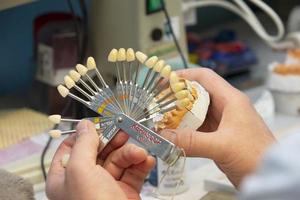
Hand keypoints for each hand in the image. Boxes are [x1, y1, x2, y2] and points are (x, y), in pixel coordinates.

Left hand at [46, 120, 154, 199]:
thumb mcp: (80, 171)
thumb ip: (83, 144)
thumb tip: (85, 124)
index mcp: (65, 177)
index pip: (71, 148)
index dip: (86, 134)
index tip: (100, 124)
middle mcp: (85, 181)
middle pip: (99, 151)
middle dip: (114, 141)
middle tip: (126, 131)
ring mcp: (106, 186)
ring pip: (119, 160)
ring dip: (131, 154)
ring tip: (141, 153)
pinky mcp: (125, 192)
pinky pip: (133, 172)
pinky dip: (141, 165)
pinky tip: (147, 161)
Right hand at [160, 68, 275, 187]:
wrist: (270, 177)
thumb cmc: (255, 156)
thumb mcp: (222, 146)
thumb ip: (191, 141)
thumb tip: (162, 136)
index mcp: (230, 99)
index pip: (205, 77)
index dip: (184, 75)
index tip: (164, 81)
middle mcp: (226, 107)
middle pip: (197, 94)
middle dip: (177, 97)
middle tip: (157, 103)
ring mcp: (222, 123)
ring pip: (196, 112)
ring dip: (179, 115)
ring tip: (161, 119)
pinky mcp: (219, 137)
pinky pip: (198, 128)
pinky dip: (185, 130)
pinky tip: (173, 135)